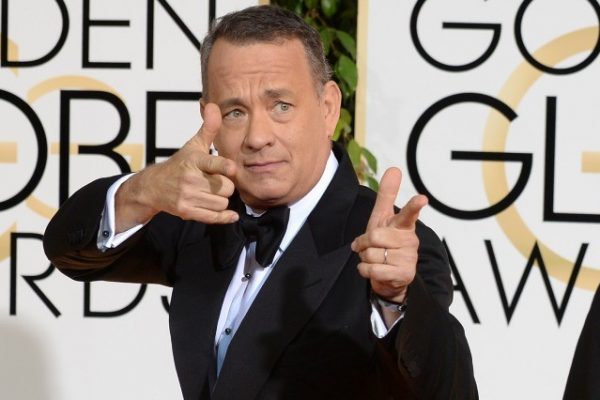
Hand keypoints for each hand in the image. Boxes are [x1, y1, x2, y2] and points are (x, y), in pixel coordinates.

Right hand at [115, 103, 238, 230]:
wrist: (154, 187)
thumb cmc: (180, 164)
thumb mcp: (193, 145)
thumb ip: (208, 128)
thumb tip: (212, 105)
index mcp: (194, 161)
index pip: (211, 163)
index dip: (222, 166)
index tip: (231, 168)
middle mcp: (190, 179)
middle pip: (226, 187)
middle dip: (226, 186)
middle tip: (217, 182)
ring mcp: (188, 197)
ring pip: (222, 203)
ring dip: (222, 200)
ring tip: (212, 193)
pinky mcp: (187, 212)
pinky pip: (214, 217)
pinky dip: (224, 217)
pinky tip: (230, 215)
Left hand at [351, 168, 427, 303]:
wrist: (389, 275)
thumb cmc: (385, 241)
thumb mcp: (383, 217)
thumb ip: (387, 195)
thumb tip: (394, 169)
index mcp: (404, 225)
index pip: (409, 214)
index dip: (414, 206)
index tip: (422, 199)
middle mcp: (410, 240)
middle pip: (375, 236)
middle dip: (364, 242)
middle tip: (368, 246)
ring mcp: (409, 259)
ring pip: (372, 254)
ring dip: (365, 258)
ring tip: (374, 259)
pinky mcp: (403, 275)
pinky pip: (372, 270)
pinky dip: (365, 270)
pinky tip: (372, 269)